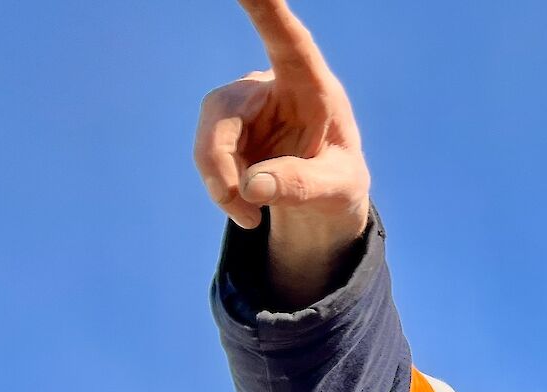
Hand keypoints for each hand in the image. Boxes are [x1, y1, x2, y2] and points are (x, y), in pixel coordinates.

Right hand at [193, 0, 370, 306]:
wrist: (322, 197)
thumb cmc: (340, 180)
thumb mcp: (338, 189)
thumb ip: (303, 185)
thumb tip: (251, 186)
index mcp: (311, 85)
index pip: (286, 40)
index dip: (264, 8)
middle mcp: (270, 84)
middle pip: (224, 112)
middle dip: (222, 167)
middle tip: (245, 211)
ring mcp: (241, 104)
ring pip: (209, 139)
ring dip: (223, 185)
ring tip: (251, 215)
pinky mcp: (222, 127)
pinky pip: (206, 158)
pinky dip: (222, 190)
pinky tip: (247, 207)